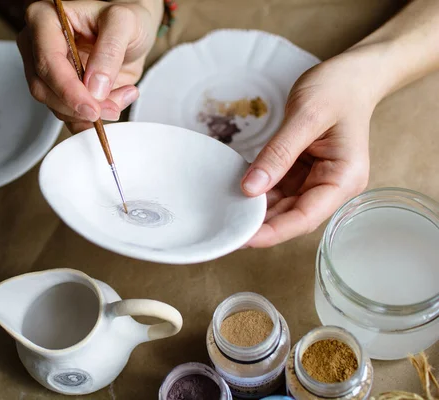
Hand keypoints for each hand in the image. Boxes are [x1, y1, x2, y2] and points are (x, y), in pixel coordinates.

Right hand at [18, 0, 160, 132]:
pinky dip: (90, 119)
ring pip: (55, 106)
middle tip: (113, 107)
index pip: (47, 61)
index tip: (92, 107)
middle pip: (44, 88)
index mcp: (45, 18)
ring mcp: (47, 71)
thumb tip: (94, 86)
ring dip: (90, 112)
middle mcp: (39, 45)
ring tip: (122, 95)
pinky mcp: (59, 91)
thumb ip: (110, 51)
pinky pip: (67, 116)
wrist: (132, 35)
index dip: (68, 89)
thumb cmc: (124, 21)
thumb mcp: (125, 23)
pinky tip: (113, 103)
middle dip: (79, 105)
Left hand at [241, 48, 382, 247]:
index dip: (273, 231)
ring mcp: (317, 179)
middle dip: (260, 225)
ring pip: (282, 205)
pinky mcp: (303, 171)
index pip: (306, 216)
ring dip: (256, 209)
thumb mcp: (306, 116)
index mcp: (344, 178)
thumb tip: (250, 188)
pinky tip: (235, 192)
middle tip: (225, 228)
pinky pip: (278, 188)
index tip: (243, 238)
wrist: (350, 75)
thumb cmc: (337, 89)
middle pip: (292, 216)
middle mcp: (332, 185)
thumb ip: (278, 154)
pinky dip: (258, 190)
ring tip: (225, 212)